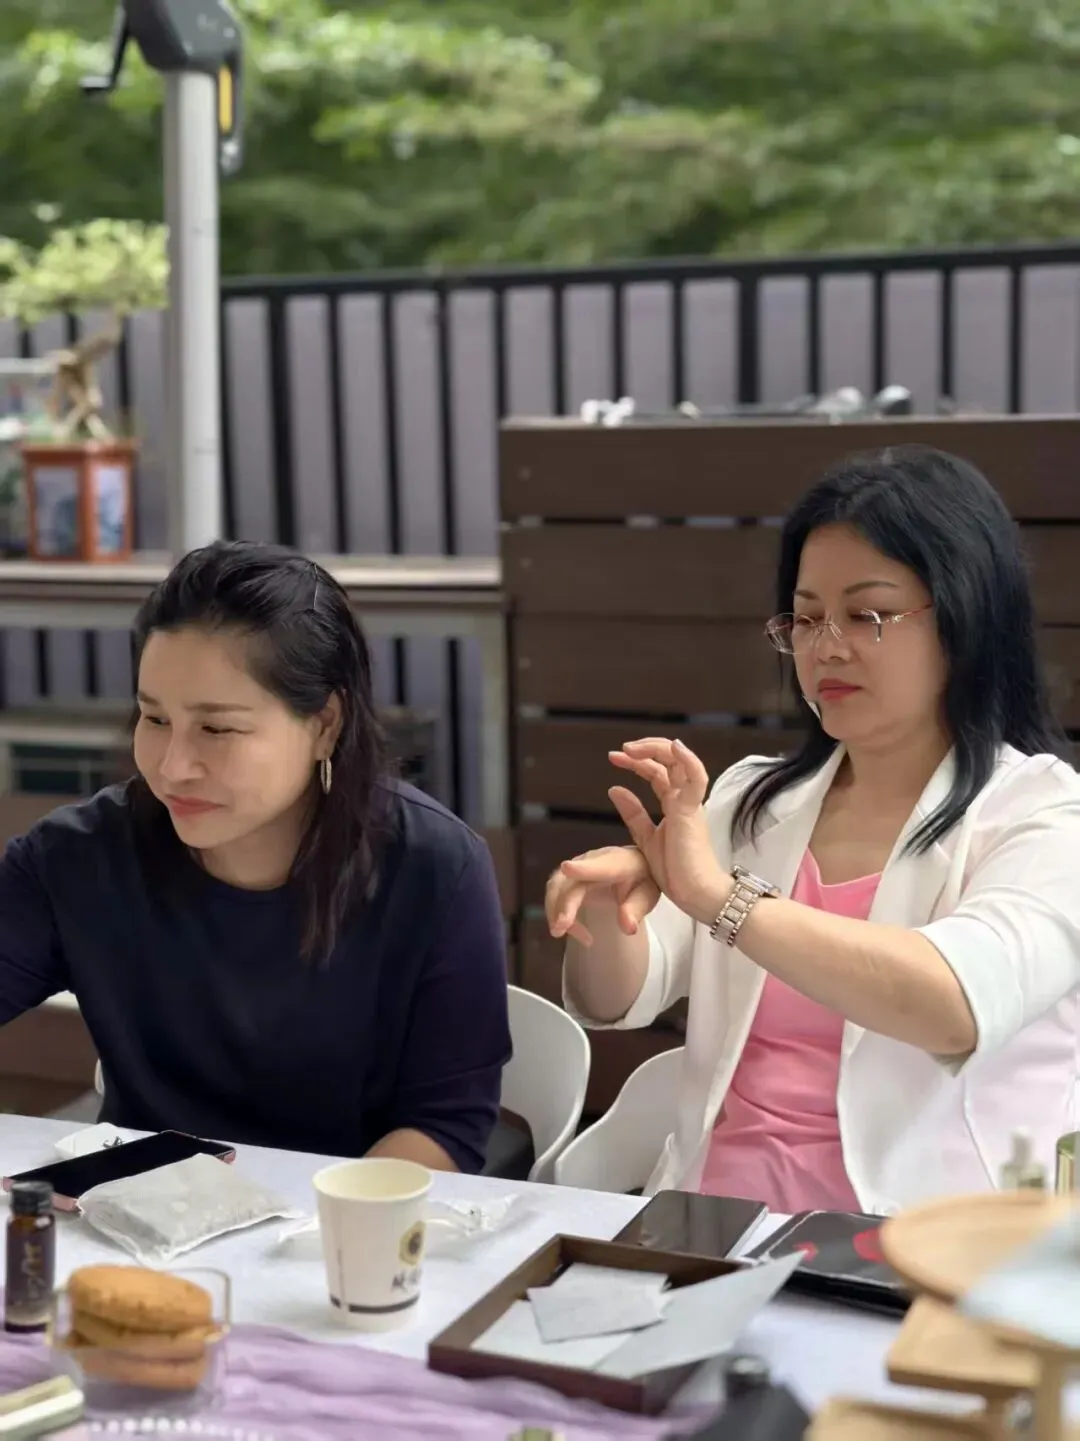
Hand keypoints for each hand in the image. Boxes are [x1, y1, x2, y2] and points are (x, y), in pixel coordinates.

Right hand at [546, 845, 660, 946]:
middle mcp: (591, 860)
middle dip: (562, 904)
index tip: (567, 868)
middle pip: (569, 881)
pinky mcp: (569, 876)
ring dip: (554, 911)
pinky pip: (556, 893)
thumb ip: (636, 908)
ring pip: (556, 887)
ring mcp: (577, 867)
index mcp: (616, 862)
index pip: (599, 865)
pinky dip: (558, 914)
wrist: (634, 866)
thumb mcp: (647, 894)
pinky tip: (577, 932)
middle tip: (560, 929)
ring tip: (561, 932)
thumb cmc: (641, 880)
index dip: (583, 868)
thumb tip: (627, 927)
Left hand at [608, 737, 730, 924]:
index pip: (657, 772)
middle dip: (645, 750)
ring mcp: (689, 803)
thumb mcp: (645, 838)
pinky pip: (696, 779)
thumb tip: (614, 789)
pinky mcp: (692, 811)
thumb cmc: (675, 871)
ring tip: (631, 749)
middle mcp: (683, 799)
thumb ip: (633, 814)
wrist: (694, 894)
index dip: (637, 761)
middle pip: (669, 761)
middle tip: (620, 751)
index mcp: (674, 804)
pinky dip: (688, 761)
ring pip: (681, 763)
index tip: (614, 757)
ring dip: (657, 750)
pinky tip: (675, 747)